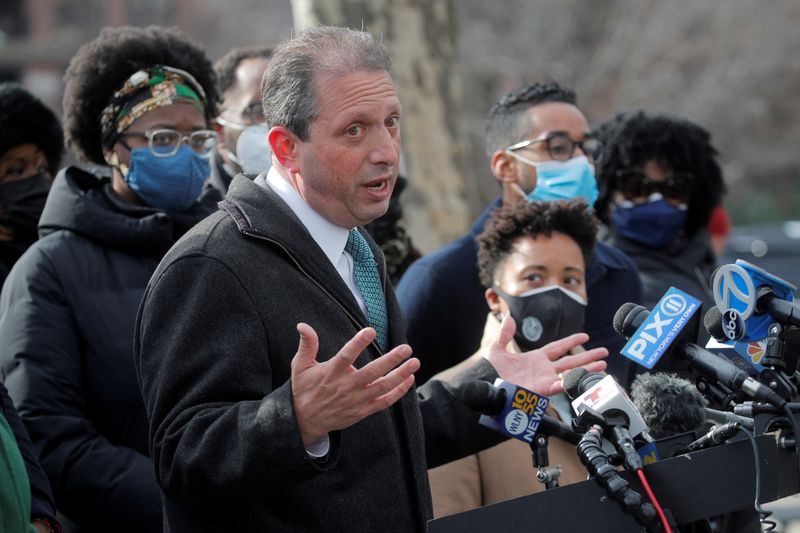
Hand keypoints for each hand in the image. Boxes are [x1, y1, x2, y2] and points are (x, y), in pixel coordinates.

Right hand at [291, 323, 419, 445]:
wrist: (304, 422)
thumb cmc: (304, 389)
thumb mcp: (299, 366)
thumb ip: (307, 345)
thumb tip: (302, 324)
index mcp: (331, 373)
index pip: (346, 356)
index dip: (358, 343)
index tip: (371, 330)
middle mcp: (345, 387)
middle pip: (371, 372)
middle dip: (391, 360)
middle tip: (407, 348)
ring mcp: (356, 400)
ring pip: (382, 387)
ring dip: (400, 375)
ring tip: (415, 362)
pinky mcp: (362, 411)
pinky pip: (384, 402)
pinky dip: (398, 392)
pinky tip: (409, 379)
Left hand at [486, 316, 607, 395]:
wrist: (485, 385)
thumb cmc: (490, 371)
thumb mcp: (496, 349)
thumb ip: (504, 334)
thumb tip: (509, 318)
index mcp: (535, 358)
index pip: (558, 348)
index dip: (571, 342)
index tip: (585, 337)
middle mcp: (543, 370)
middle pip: (571, 361)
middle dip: (588, 357)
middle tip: (604, 352)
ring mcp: (544, 380)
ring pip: (570, 373)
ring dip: (587, 369)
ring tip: (603, 365)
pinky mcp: (542, 390)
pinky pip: (559, 386)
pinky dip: (569, 382)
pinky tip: (582, 378)